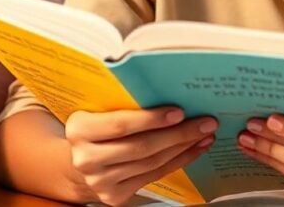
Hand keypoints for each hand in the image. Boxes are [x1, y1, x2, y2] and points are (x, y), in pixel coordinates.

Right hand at [65, 107, 216, 205]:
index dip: (151, 119)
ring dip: (183, 147)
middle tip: (204, 121)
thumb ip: (122, 101)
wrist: (82, 160)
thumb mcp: (99, 109)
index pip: (120, 124)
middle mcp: (86, 158)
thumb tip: (168, 88)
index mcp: (79, 129)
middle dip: (178, 134)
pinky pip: (155, 176)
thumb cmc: (97, 128)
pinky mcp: (115, 196)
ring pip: (152, 163)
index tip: (179, 111)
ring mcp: (100, 181)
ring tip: (204, 133)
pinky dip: (179, 161)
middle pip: (141, 146)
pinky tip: (194, 149)